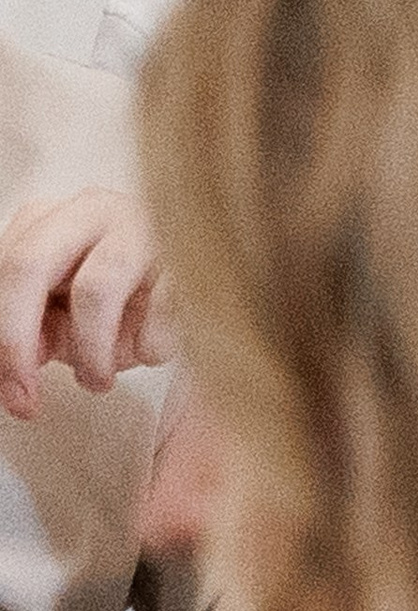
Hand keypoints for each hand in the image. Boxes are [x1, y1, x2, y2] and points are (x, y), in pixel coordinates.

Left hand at [0, 187, 170, 418]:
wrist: (203, 276)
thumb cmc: (122, 295)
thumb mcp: (64, 313)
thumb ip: (32, 332)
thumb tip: (13, 369)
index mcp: (49, 219)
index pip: (2, 270)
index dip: (0, 338)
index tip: (13, 393)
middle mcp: (91, 210)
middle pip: (27, 265)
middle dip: (16, 341)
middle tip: (27, 400)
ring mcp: (143, 224)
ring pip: (95, 289)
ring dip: (90, 351)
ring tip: (99, 379)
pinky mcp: (192, 251)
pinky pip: (163, 305)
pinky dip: (149, 345)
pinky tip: (149, 352)